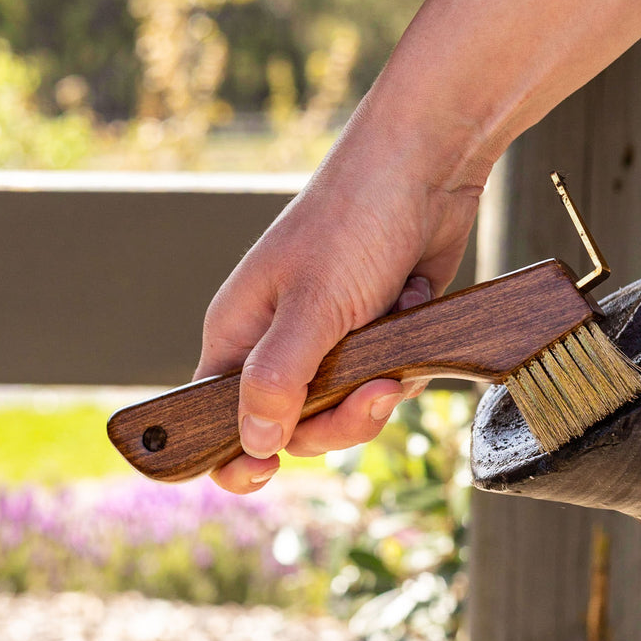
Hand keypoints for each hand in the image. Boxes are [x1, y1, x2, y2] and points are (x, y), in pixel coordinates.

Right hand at [194, 133, 477, 493]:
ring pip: (345, 410)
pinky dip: (404, 360)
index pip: (214, 415)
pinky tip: (410, 309)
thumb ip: (280, 378)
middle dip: (338, 422)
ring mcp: (330, 339)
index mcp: (239, 332)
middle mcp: (278, 341)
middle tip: (374, 395)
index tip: (262, 474)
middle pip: (293, 427)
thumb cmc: (356, 219)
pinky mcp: (376, 334)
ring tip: (397, 356)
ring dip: (377, 393)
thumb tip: (253, 444)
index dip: (232, 453)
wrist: (427, 166)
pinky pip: (385, 381)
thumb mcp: (314, 305)